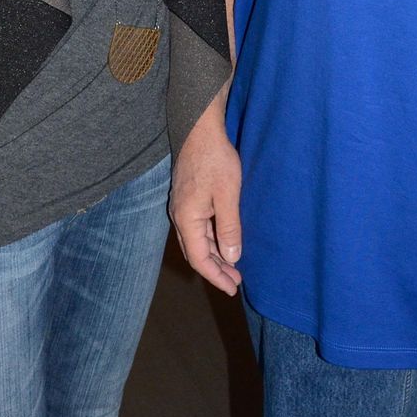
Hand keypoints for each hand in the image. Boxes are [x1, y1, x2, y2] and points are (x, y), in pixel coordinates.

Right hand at [170, 103, 242, 296]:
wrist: (199, 128)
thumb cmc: (215, 159)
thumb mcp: (228, 195)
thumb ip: (229, 227)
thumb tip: (232, 257)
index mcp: (187, 219)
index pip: (200, 258)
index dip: (216, 276)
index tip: (233, 288)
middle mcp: (180, 216)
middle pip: (195, 252)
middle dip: (215, 269)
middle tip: (236, 281)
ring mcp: (182, 206)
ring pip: (196, 240)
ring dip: (214, 255)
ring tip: (232, 266)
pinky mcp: (187, 197)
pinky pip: (197, 227)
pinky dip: (211, 239)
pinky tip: (223, 240)